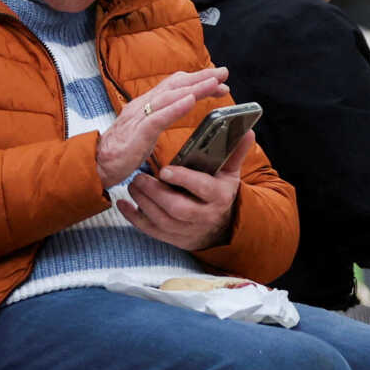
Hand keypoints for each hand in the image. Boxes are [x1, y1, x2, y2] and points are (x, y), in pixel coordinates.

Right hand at [95, 69, 230, 190]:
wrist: (95, 165)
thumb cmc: (119, 152)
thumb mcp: (143, 132)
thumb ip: (157, 119)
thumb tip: (175, 111)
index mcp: (144, 105)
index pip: (174, 87)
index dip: (197, 82)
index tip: (218, 83)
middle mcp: (142, 106)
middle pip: (175, 85)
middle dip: (201, 78)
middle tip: (224, 73)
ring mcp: (139, 117)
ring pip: (170, 97)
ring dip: (195, 88)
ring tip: (215, 83)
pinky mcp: (137, 132)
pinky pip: (159, 117)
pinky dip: (176, 107)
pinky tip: (191, 101)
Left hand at [118, 138, 247, 252]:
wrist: (220, 228)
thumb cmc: (220, 193)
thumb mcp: (229, 174)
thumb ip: (234, 152)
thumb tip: (246, 130)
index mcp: (219, 196)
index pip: (202, 188)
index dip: (184, 179)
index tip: (165, 170)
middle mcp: (203, 216)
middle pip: (178, 208)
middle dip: (156, 193)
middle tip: (140, 177)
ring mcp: (186, 230)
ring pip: (161, 220)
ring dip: (143, 202)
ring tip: (133, 184)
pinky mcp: (171, 238)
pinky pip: (150, 230)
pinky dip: (133, 218)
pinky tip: (122, 204)